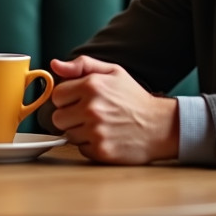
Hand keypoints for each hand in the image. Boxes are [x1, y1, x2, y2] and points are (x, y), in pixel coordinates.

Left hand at [50, 55, 178, 164]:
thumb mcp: (113, 72)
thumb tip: (55, 65)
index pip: (57, 95)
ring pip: (68, 134)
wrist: (160, 126)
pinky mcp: (101, 150)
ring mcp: (96, 131)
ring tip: (100, 126)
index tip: (79, 101)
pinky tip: (106, 137)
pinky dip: (91, 145)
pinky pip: (81, 149)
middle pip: (57, 118)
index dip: (67, 99)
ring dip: (80, 132)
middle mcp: (92, 108)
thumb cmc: (134, 98)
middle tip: (90, 115)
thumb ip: (82, 65)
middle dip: (70, 117)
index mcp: (91, 85)